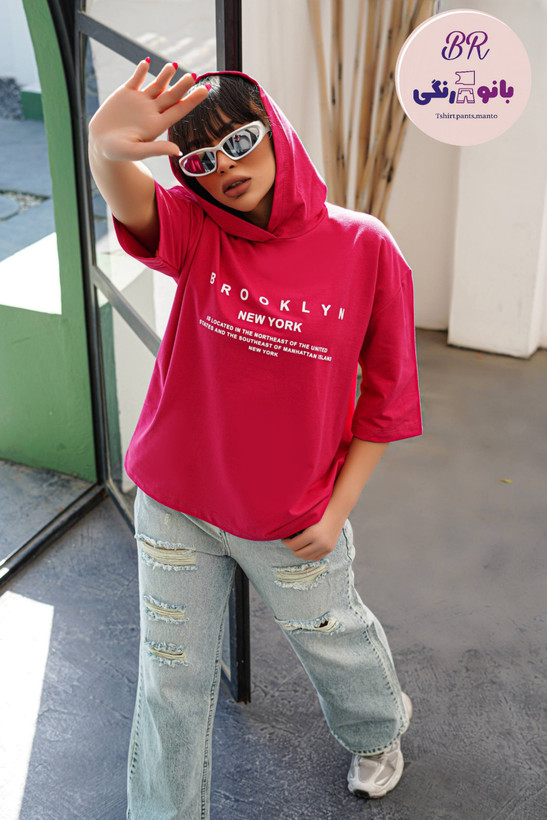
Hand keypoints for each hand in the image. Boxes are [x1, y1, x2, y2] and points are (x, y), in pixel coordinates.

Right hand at [88, 60, 208, 162]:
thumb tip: (178, 152)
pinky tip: (147, 62)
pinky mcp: (125, 93)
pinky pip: (136, 79)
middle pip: (171, 96)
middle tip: (193, 76)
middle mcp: (152, 111)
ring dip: (165, 75)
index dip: (192, 100)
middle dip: (182, 86)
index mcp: (157, 125)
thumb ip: (157, 149)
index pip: (179, 111)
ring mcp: (140, 101)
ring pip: (156, 84)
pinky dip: (141, 70)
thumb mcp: (136, 151)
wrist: (99, 143)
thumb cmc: (118, 152)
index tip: (205, 90)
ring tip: (174, 66)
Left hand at [281, 507, 345, 561]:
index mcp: (312, 534)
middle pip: (298, 554)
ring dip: (301, 551)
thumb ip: (296, 528)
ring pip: (306, 557)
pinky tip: (307, 545)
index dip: (286, 542)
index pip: (293, 545)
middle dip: (292, 548)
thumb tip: (283, 535)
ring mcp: (326, 548)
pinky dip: (309, 553)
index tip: (284, 538)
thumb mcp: (307, 518)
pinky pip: (315, 557)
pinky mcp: (330, 549)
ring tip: (299, 543)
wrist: (338, 510)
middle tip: (290, 540)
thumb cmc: (319, 510)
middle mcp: (320, 543)